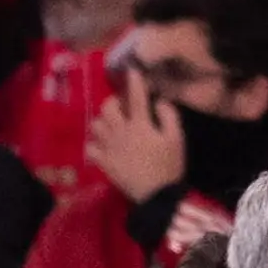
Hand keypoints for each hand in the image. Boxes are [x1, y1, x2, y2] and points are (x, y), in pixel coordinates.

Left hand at [86, 67, 187, 204]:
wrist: (157, 197)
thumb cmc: (169, 167)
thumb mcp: (177, 140)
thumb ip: (169, 116)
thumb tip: (159, 102)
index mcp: (140, 124)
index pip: (136, 96)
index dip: (134, 81)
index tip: (132, 70)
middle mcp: (121, 132)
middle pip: (108, 107)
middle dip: (113, 102)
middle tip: (121, 107)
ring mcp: (110, 147)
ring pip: (96, 125)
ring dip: (102, 122)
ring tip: (110, 126)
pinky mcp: (104, 163)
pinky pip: (90, 148)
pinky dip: (94, 145)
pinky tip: (102, 146)